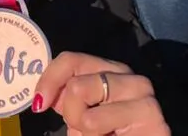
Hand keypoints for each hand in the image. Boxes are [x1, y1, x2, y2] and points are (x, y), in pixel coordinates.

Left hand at [32, 52, 168, 135]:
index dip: (49, 80)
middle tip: (84, 129)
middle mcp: (127, 74)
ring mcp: (141, 91)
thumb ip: (66, 97)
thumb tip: (43, 95)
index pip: (71, 60)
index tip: (39, 105)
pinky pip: (95, 121)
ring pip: (84, 96)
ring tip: (102, 135)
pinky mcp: (149, 113)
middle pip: (75, 82)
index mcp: (109, 70)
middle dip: (70, 111)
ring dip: (83, 127)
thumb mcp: (81, 116)